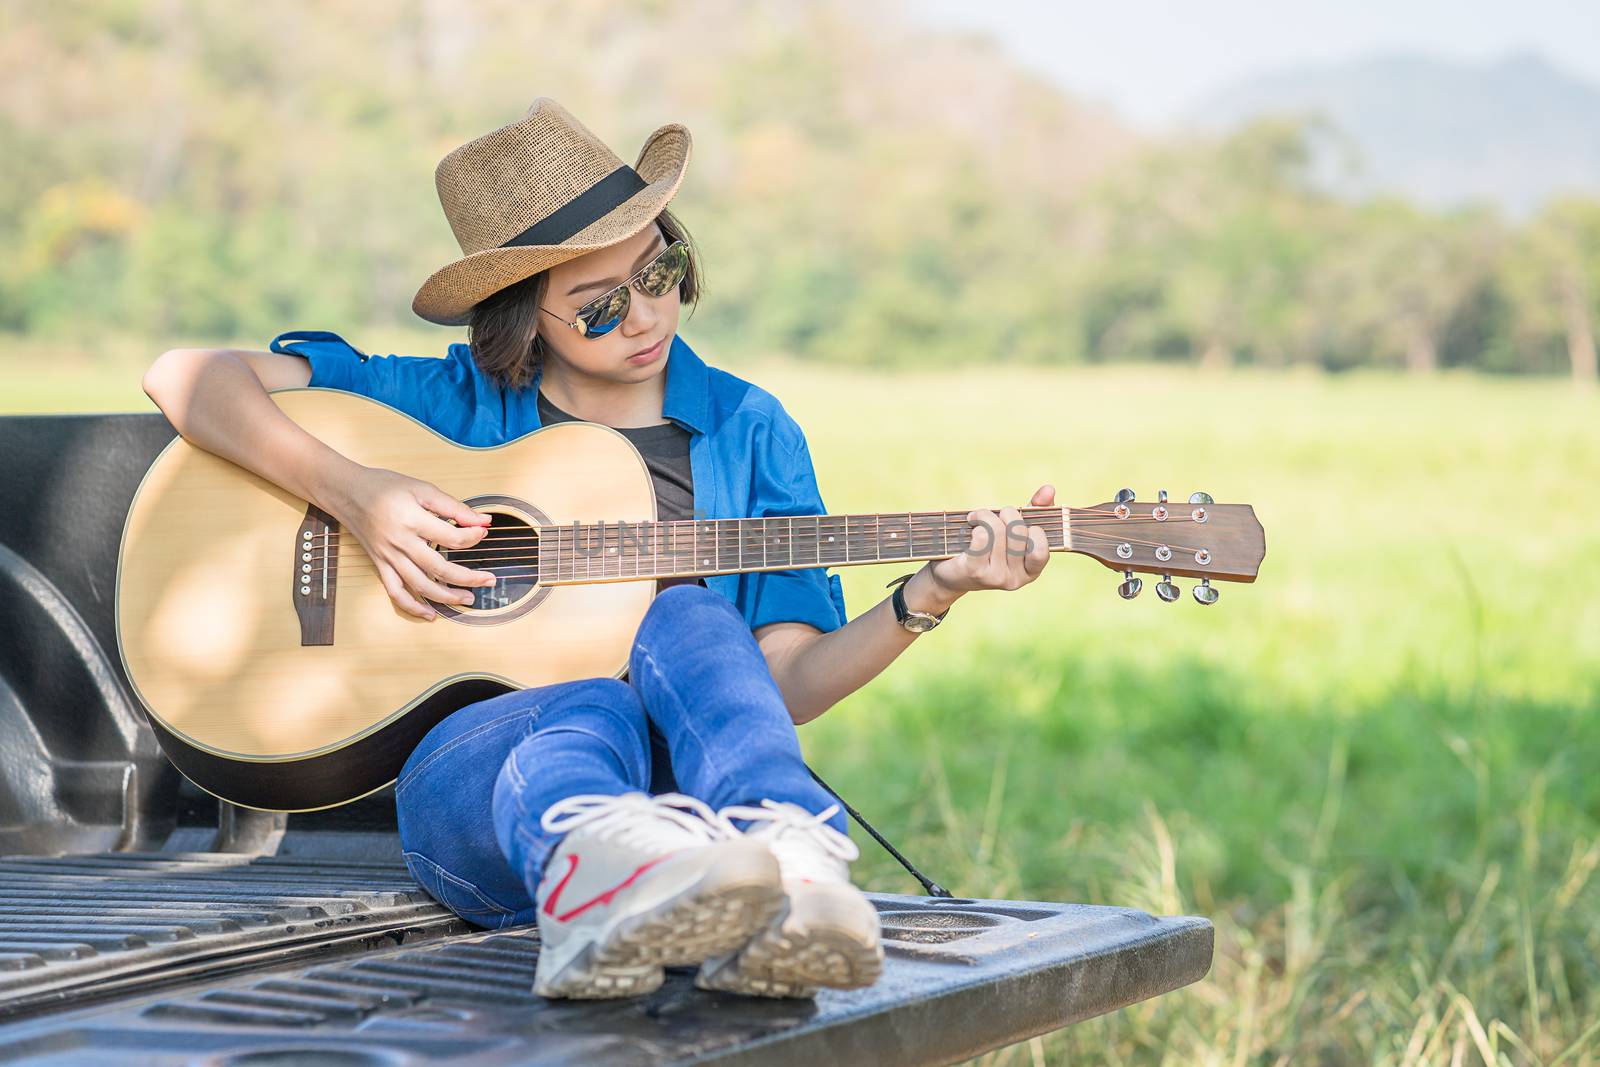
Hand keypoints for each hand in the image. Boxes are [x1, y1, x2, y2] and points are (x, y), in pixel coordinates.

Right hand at [332, 466, 496, 619]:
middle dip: (469, 577)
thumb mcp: (422, 489)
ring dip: (447, 597)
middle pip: (440, 568)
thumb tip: (483, 521)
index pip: (452, 538)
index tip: (483, 532)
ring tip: (468, 598)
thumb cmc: (384, 486)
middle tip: (489, 579)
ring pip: (420, 586)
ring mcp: (389, 557)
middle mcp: (400, 543)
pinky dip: (412, 607)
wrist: (347, 491)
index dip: (473, 537)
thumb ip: (453, 507)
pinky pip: (395, 592)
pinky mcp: (380, 565)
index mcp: (412, 520)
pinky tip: (430, 615)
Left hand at [914, 484, 1054, 609]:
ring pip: (998, 531)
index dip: (1033, 528)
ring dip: (985, 515)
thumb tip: (1049, 489)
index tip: (1020, 521)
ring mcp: (996, 578)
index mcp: (1031, 571)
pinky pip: (982, 537)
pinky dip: (976, 523)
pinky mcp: (975, 572)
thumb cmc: (987, 546)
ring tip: (976, 517)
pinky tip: (970, 526)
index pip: (1041, 548)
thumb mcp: (1013, 529)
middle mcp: (1016, 580)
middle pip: (1018, 531)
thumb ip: (1035, 510)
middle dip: (1006, 513)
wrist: (951, 571)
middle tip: (994, 514)